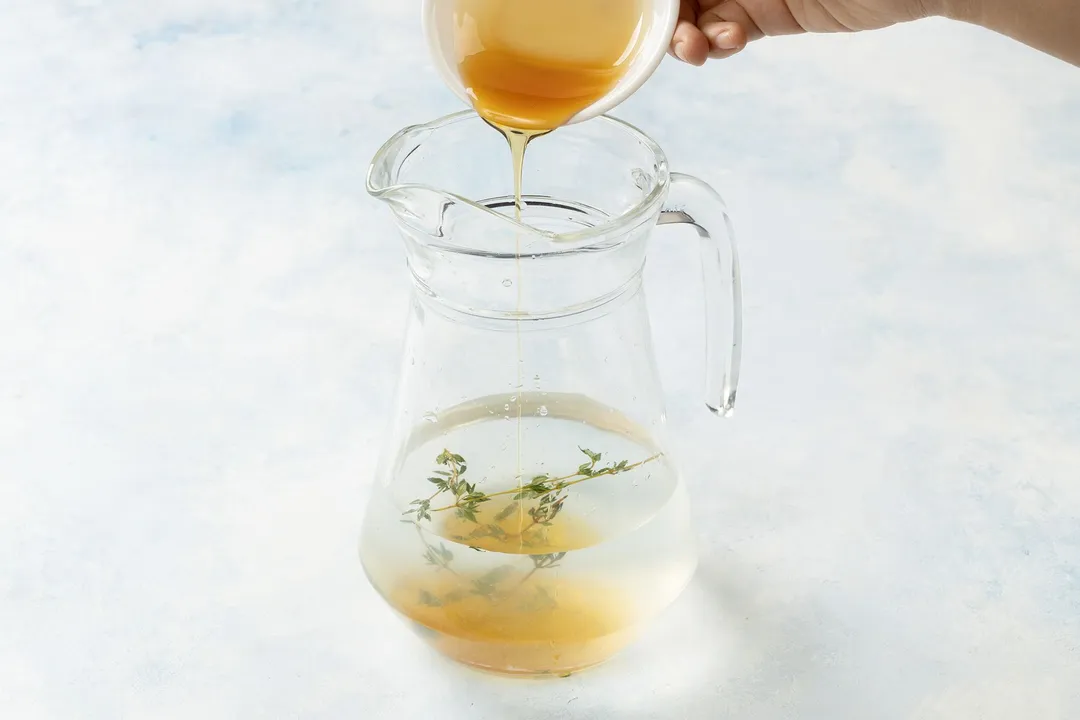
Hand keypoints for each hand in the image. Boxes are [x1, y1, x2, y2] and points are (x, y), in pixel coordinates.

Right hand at [669, 0, 940, 63]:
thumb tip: (705, 0)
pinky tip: (724, 42)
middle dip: (668, 15)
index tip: (643, 11)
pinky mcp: (774, 14)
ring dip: (687, 34)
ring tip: (696, 47)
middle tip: (672, 34)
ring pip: (699, 12)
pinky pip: (728, 31)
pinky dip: (717, 42)